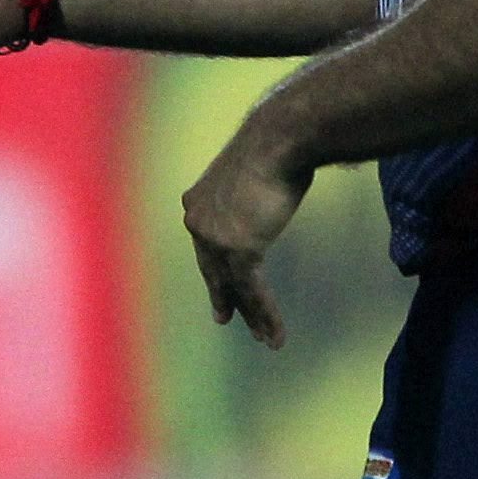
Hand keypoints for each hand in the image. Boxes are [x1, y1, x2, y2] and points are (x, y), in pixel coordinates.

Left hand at [181, 121, 312, 349]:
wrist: (279, 137)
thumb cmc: (277, 142)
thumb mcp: (255, 167)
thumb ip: (255, 186)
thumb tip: (277, 178)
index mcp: (198, 200)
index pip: (207, 243)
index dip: (214, 268)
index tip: (221, 284)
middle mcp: (198, 221)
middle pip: (214, 270)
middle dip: (224, 297)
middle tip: (225, 317)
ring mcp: (216, 239)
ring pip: (236, 288)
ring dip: (254, 317)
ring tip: (266, 340)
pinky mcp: (239, 251)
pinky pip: (254, 292)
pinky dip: (267, 315)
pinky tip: (276, 334)